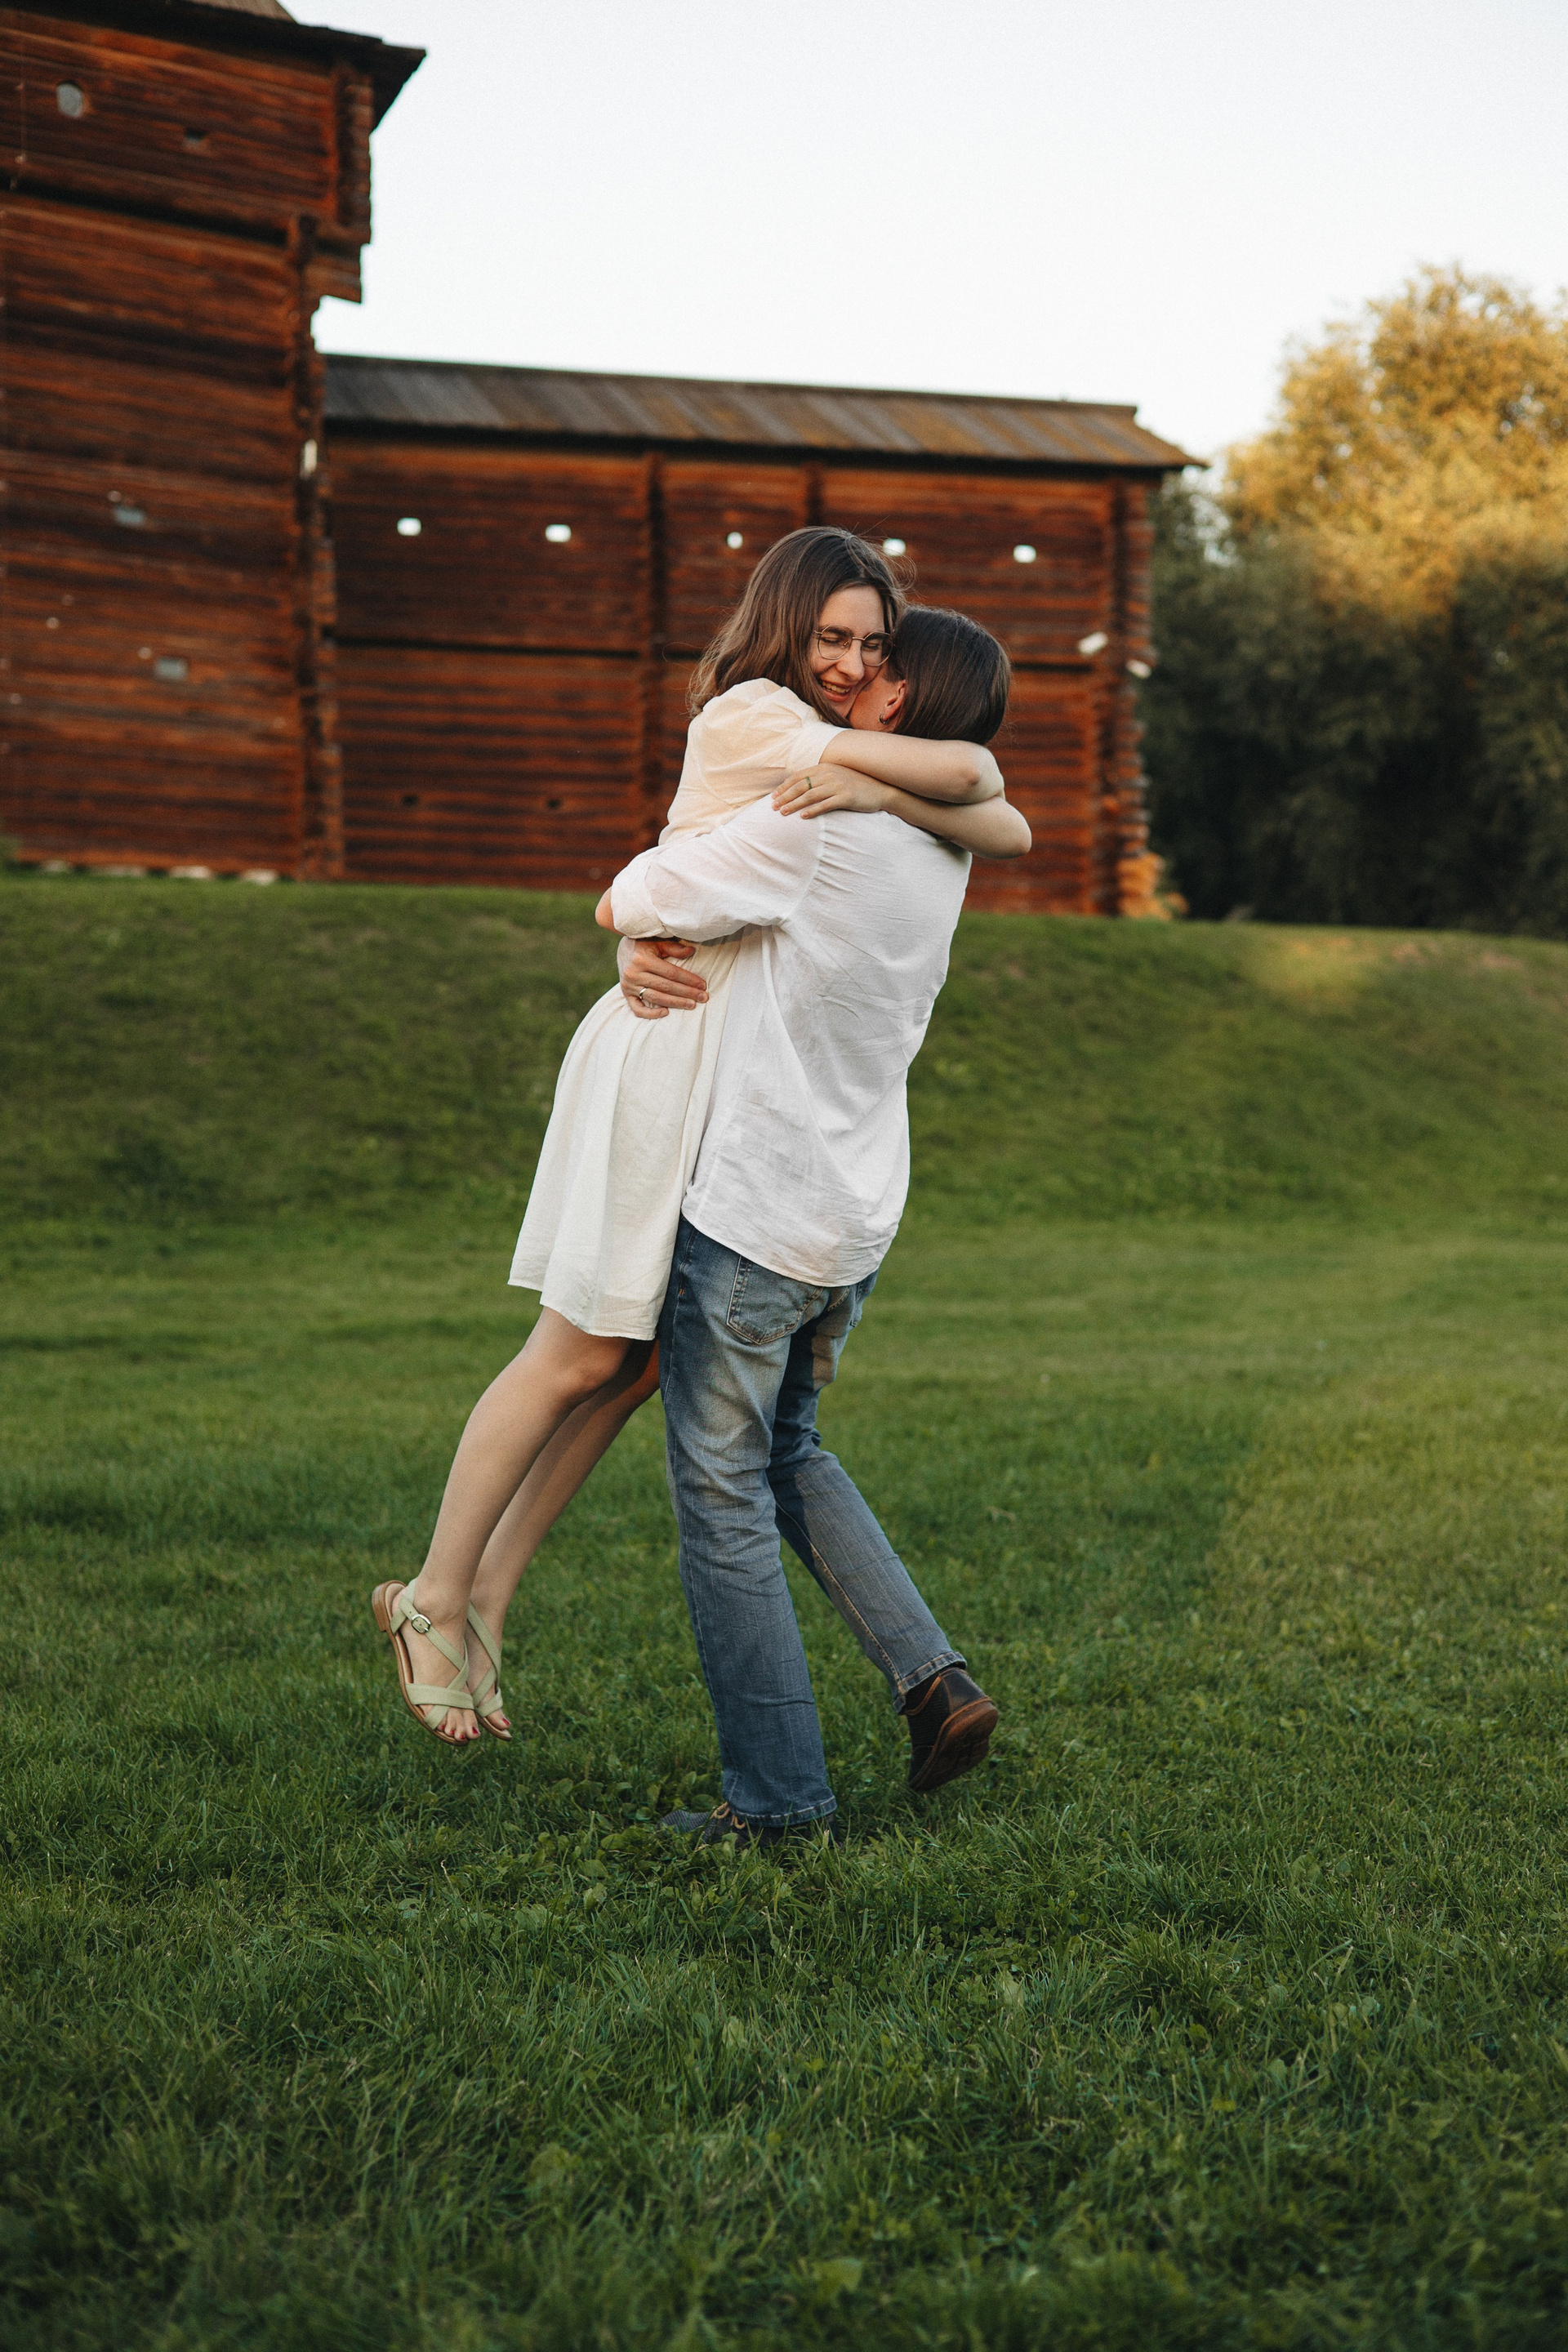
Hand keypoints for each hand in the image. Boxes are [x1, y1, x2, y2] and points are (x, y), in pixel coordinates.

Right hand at [621, 936, 706, 1019]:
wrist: (623, 947)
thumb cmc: (644, 942)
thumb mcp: (658, 941)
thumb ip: (674, 947)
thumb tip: (691, 951)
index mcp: (642, 959)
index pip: (671, 973)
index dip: (688, 980)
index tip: (702, 985)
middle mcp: (633, 973)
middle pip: (665, 987)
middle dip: (686, 993)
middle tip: (703, 997)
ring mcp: (628, 985)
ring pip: (655, 998)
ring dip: (675, 1003)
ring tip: (692, 1005)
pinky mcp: (625, 993)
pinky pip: (637, 1009)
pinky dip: (651, 1014)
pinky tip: (666, 1012)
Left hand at [772, 768, 891, 819]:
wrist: (881, 790)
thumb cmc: (856, 786)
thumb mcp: (837, 777)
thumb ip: (820, 779)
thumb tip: (800, 788)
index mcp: (825, 768)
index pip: (799, 776)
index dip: (784, 786)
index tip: (774, 796)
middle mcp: (830, 774)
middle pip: (801, 786)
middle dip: (785, 796)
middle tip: (773, 807)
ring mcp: (838, 785)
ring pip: (810, 795)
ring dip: (794, 804)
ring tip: (783, 813)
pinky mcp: (846, 797)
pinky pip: (825, 804)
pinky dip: (812, 810)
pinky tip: (803, 817)